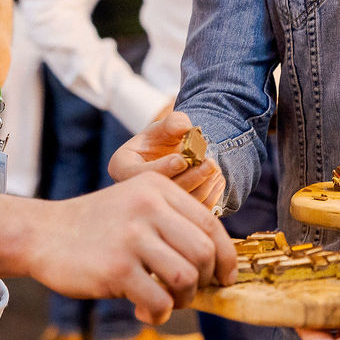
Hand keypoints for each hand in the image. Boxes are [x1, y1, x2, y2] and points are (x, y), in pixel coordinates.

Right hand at [26, 172, 236, 324]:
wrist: (42, 234)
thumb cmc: (97, 227)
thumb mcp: (136, 205)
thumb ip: (173, 223)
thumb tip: (217, 264)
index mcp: (158, 189)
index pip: (211, 225)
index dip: (226, 257)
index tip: (225, 277)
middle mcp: (148, 207)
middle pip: (203, 253)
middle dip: (204, 281)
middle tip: (187, 293)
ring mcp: (131, 237)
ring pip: (185, 278)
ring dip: (182, 300)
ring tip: (165, 303)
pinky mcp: (116, 268)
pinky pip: (158, 300)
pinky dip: (159, 314)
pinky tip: (145, 312)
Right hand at [110, 111, 226, 211]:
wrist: (172, 155)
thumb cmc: (163, 139)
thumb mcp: (164, 126)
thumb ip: (173, 122)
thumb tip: (184, 127)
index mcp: (122, 167)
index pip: (137, 174)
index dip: (163, 168)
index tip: (183, 159)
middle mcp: (133, 191)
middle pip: (160, 193)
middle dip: (189, 178)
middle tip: (210, 163)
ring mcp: (152, 207)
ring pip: (179, 206)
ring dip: (202, 187)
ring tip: (215, 168)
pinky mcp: (173, 216)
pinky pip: (191, 213)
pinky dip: (209, 197)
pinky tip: (218, 179)